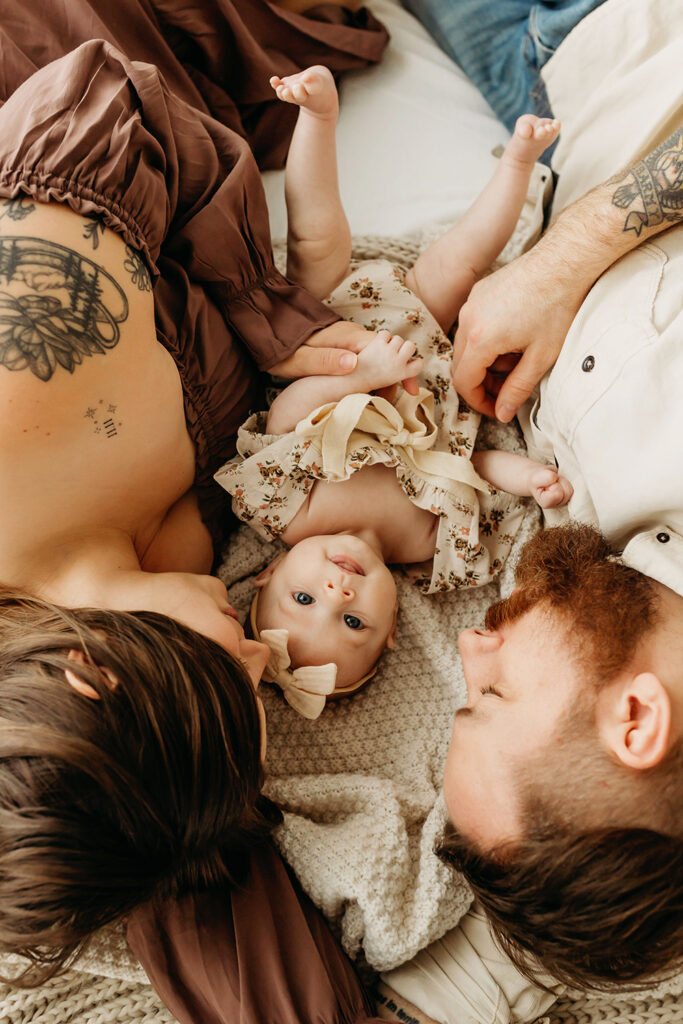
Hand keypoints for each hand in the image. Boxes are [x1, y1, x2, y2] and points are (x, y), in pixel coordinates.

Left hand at [270, 320, 419, 393]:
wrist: (265, 319)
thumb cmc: (278, 341)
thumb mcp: (299, 358)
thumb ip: (326, 361)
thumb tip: (355, 364)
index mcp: (349, 338)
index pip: (387, 353)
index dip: (400, 373)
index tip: (407, 393)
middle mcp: (353, 336)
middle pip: (385, 358)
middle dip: (393, 380)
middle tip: (391, 405)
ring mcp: (347, 339)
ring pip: (376, 360)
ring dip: (381, 379)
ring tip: (378, 402)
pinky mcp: (340, 344)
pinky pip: (364, 360)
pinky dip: (370, 375)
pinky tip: (363, 391)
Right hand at [451, 251, 584, 420]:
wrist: (565, 262)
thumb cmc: (558, 306)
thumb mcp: (541, 357)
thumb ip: (517, 388)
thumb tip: (502, 412)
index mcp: (481, 338)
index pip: (464, 382)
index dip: (478, 401)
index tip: (496, 408)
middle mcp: (468, 319)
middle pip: (461, 365)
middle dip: (481, 383)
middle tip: (507, 390)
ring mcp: (471, 302)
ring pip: (466, 346)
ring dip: (484, 362)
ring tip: (516, 360)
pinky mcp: (479, 292)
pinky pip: (473, 325)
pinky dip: (486, 340)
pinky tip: (513, 337)